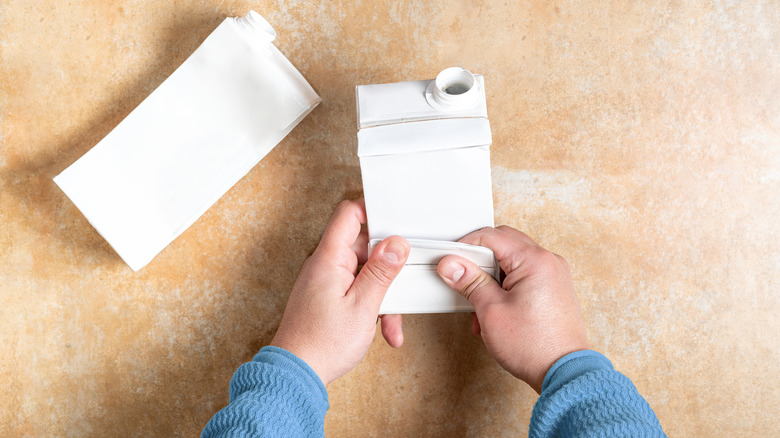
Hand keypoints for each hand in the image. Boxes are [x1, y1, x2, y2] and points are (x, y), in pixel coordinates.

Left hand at [270, 200, 409, 385]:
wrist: (296, 375)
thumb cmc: (322, 345)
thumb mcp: (363, 306)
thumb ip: (381, 272)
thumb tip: (396, 244)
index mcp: (329, 259)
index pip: (348, 214)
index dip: (373, 209)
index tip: (396, 220)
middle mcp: (324, 265)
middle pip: (364, 247)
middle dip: (387, 269)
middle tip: (400, 286)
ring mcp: (325, 281)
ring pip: (364, 273)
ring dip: (381, 295)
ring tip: (388, 320)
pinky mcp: (328, 297)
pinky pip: (355, 290)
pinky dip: (371, 306)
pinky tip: (381, 328)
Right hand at [437, 226, 588, 392]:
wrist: (563, 373)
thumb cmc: (535, 346)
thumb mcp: (491, 311)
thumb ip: (470, 282)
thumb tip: (452, 264)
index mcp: (535, 261)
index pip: (492, 237)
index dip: (466, 246)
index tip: (450, 260)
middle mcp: (549, 263)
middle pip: (504, 244)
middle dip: (479, 261)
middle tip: (462, 277)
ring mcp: (554, 276)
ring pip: (513, 261)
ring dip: (491, 278)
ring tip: (480, 304)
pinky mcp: (554, 289)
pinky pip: (525, 276)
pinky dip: (506, 287)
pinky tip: (495, 310)